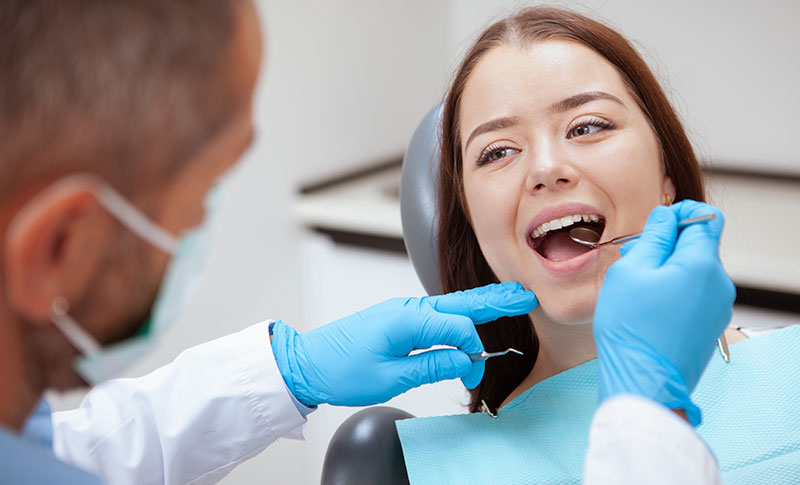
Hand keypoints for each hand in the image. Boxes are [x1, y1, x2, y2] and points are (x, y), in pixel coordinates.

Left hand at [271, 282, 536, 406]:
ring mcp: (403, 310)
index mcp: (407, 320)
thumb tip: (466, 362)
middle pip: (461, 302)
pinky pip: (437, 312)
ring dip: (482, 303)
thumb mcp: (390, 377)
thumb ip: (432, 366)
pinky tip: (474, 312)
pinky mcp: (399, 318)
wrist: (308, 362)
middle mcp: (408, 309)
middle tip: (526, 296)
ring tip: (510, 298)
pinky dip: (460, 311)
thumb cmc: (341, 371)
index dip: (474, 350)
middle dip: (495, 300)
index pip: (458, 329)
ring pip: (451, 304)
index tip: (475, 373)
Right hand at [594, 200, 735, 425]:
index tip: (656, 223)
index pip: (705, 218)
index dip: (680, 214)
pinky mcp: (710, 326)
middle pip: (698, 246)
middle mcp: (719, 284)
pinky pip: (694, 295)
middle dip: (668, 245)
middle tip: (634, 258)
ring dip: (668, 269)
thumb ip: (653, 237)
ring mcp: (718, 308)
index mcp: (702, 264)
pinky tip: (647, 307)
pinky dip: (673, 291)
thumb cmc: (632, 328)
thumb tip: (666, 217)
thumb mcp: (631, 270)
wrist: (643, 381)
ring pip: (694, 272)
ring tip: (636, 288)